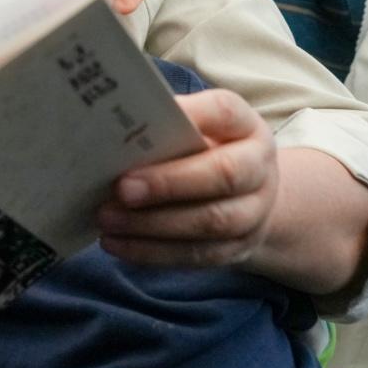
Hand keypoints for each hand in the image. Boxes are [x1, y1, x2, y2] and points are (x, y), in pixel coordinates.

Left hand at [97, 88, 277, 268]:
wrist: (247, 195)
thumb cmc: (202, 151)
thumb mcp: (194, 129)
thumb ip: (163, 128)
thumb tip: (109, 131)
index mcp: (244, 126)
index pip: (224, 112)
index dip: (190, 115)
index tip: (143, 123)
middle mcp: (259, 168)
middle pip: (224, 175)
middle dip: (168, 183)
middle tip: (121, 188)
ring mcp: (255, 212)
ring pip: (211, 222)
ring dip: (153, 224)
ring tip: (108, 219)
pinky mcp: (239, 249)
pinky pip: (198, 255)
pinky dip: (153, 252)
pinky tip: (117, 244)